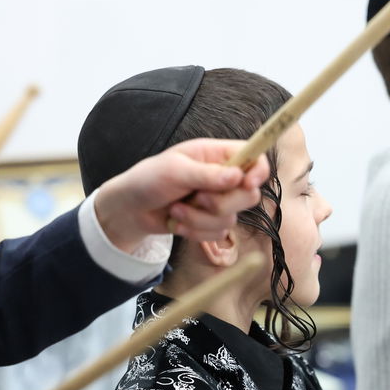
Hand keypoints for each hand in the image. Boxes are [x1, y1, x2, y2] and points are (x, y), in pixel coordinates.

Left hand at [92, 139, 270, 252]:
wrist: (131, 208)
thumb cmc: (149, 179)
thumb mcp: (174, 170)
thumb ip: (207, 174)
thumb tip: (237, 177)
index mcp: (217, 155)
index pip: (255, 158)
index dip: (258, 171)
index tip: (247, 183)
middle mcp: (223, 178)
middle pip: (249, 195)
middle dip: (222, 203)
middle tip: (198, 198)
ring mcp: (218, 201)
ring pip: (231, 218)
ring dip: (199, 219)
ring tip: (175, 210)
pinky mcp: (211, 223)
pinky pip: (218, 234)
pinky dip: (195, 232)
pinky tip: (177, 223)